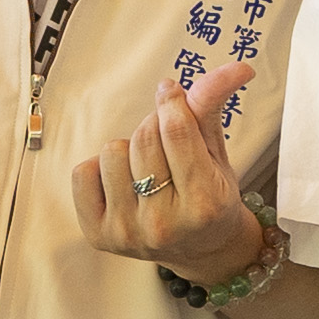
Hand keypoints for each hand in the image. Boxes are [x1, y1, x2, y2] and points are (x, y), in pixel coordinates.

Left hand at [72, 55, 269, 283]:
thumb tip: (236, 67)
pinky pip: (82, 173)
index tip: (170, 92)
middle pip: (143, 138)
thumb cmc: (211, 197)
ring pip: (112, 151)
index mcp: (204, 203)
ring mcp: (128, 232)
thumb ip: (213, 107)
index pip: (176, 130)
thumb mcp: (217, 154)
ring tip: (147, 169)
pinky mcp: (99, 235)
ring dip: (129, 150)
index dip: (171, 101)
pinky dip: (100, 169)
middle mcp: (165, 223)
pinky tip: (123, 183)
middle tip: (167, 143)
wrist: (201, 250)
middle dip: (154, 127)